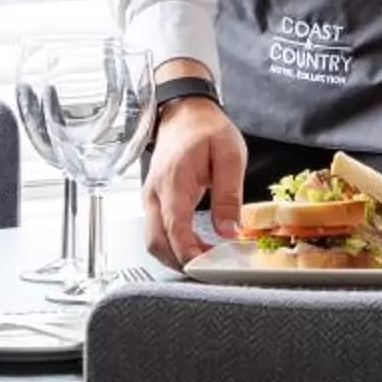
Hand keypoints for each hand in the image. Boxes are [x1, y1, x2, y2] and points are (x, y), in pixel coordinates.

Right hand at [144, 92, 244, 266]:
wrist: (185, 112)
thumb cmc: (207, 129)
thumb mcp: (230, 155)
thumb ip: (229, 194)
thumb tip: (230, 230)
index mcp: (173, 180)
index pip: (174, 226)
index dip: (187, 251)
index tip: (205, 266)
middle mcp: (155, 193)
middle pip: (156, 241)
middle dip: (179, 261)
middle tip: (209, 269)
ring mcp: (151, 197)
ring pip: (153, 239)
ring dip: (174, 255)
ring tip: (206, 260)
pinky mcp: (154, 200)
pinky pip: (157, 230)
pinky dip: (172, 244)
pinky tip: (195, 247)